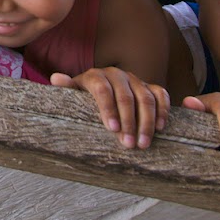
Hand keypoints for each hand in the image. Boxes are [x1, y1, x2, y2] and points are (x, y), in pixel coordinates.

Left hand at [52, 67, 169, 147]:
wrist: (100, 88)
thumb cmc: (83, 97)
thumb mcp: (73, 94)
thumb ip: (66, 87)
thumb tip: (56, 78)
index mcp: (96, 75)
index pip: (103, 90)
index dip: (108, 109)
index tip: (112, 129)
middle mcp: (117, 74)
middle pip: (126, 97)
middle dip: (129, 122)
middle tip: (129, 144)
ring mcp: (135, 79)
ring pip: (145, 98)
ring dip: (146, 121)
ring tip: (143, 143)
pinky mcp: (149, 86)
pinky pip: (160, 95)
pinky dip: (163, 110)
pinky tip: (160, 128)